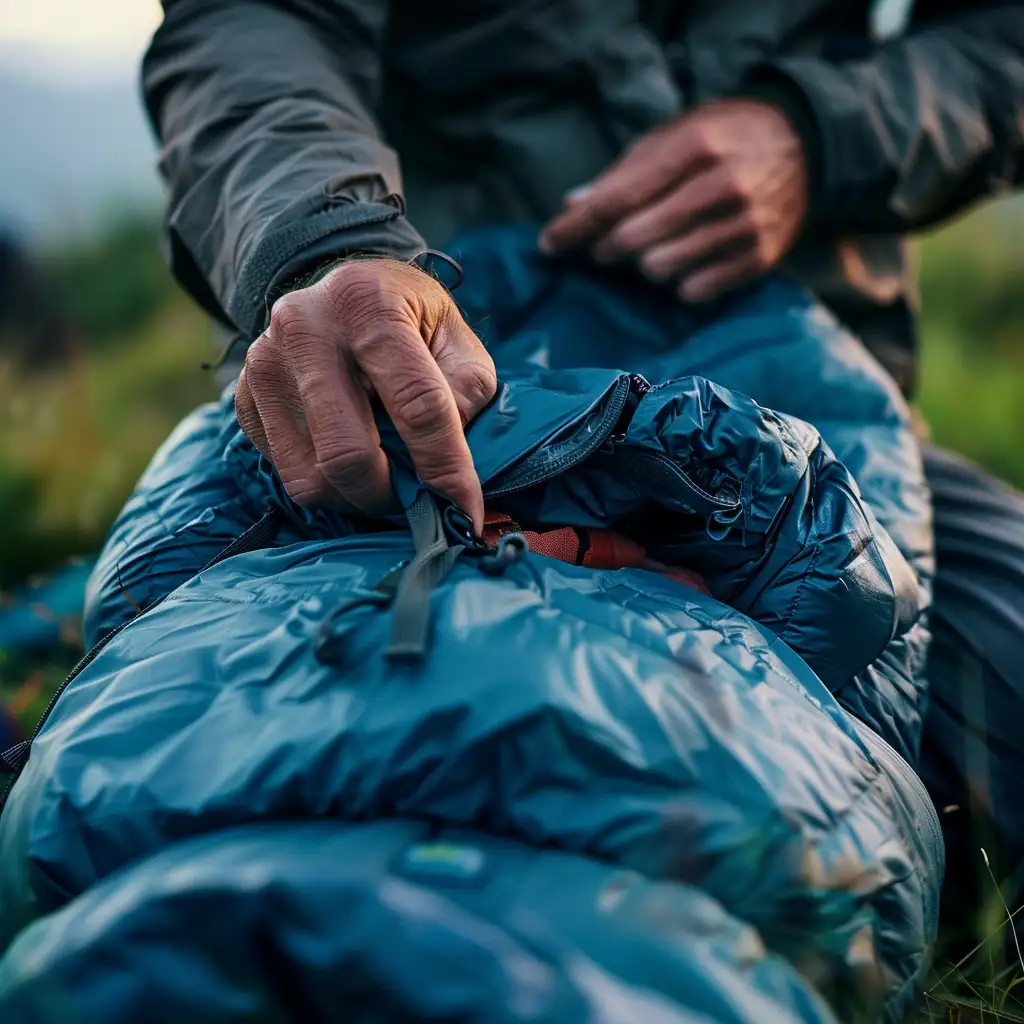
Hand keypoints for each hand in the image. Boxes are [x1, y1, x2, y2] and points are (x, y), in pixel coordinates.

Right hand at [235, 258, 496, 528]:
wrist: (344, 294)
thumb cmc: (413, 324)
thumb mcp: (458, 343)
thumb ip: (465, 398)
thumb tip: (447, 472)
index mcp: (369, 305)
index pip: (416, 406)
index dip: (446, 468)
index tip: (466, 510)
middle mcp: (305, 327)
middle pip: (348, 453)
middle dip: (391, 496)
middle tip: (418, 503)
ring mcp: (265, 363)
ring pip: (310, 476)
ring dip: (358, 499)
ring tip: (387, 483)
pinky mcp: (245, 396)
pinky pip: (286, 472)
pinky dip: (328, 484)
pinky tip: (352, 458)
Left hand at [538, 99, 808, 302]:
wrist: (806, 144)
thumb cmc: (724, 138)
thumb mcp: (673, 136)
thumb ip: (622, 174)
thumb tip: (572, 207)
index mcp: (694, 147)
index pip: (617, 198)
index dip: (576, 226)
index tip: (548, 244)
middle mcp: (722, 186)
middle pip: (635, 238)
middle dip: (606, 248)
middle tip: (603, 249)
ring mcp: (744, 225)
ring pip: (662, 269)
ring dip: (643, 266)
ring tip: (649, 252)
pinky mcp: (760, 257)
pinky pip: (697, 290)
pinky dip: (679, 285)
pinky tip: (682, 268)